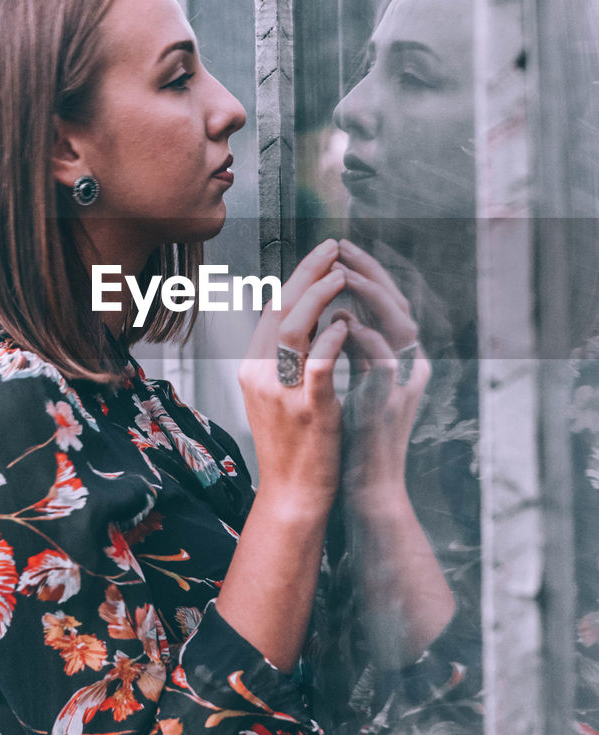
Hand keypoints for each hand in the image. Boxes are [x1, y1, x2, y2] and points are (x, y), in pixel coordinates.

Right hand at [238, 239, 348, 514]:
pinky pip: (317, 363)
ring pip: (293, 329)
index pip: (271, 310)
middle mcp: (260, 375)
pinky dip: (332, 337)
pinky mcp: (308, 409)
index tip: (319, 256)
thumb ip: (285, 358)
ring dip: (318, 297)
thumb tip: (308, 318)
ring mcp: (281, 392)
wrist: (293, 495)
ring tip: (341, 275)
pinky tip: (347, 322)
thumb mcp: (276, 395)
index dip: (295, 278)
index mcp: (252, 368)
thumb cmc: (292, 446)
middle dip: (307, 274)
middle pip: (278, 309)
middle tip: (331, 248)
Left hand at [335, 239, 430, 496]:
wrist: (361, 487)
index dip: (365, 273)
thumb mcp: (348, 383)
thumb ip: (342, 349)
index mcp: (397, 360)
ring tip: (342, 274)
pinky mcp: (390, 403)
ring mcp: (404, 385)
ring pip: (399, 325)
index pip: (386, 303)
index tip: (336, 250)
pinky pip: (383, 361)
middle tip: (340, 247)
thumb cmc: (347, 437)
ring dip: (370, 296)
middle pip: (398, 305)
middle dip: (369, 271)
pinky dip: (363, 337)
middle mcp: (408, 367)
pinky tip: (341, 322)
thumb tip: (325, 310)